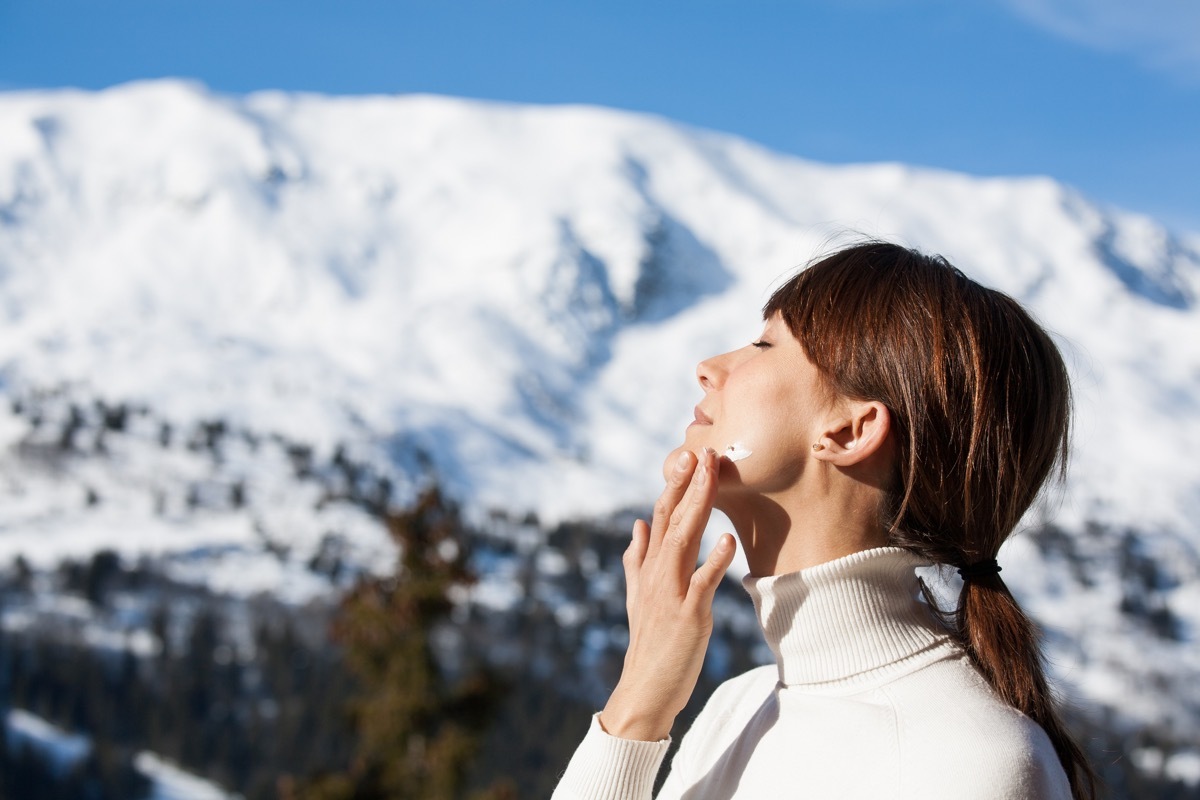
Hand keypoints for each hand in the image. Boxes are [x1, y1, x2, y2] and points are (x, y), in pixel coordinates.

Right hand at [599, 447, 736, 740]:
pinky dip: (714, 561)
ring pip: (683, 541)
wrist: (645, 689)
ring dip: (698, 507)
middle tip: (703, 452)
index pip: (660, 517)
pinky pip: (702, 584)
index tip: (689, 456)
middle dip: (688, 485)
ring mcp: (671, 593)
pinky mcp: (688, 615)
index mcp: (648, 567)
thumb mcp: (637, 596)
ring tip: (711, 478)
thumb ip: (636, 559)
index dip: (674, 486)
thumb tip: (636, 525)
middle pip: (671, 520)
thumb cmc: (648, 642)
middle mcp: (656, 574)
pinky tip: (727, 540)